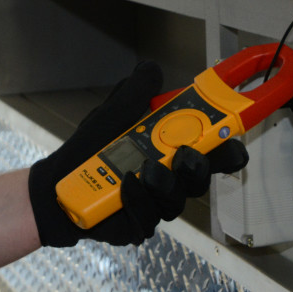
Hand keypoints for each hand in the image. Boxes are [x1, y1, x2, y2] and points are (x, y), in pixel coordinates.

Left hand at [27, 61, 248, 246]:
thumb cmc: (90, 147)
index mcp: (170, 149)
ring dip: (165, 184)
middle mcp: (169, 178)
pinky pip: (148, 217)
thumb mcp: (113, 113)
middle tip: (188, 156)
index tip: (233, 143)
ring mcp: (155, 203)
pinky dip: (138, 198)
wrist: (59, 182)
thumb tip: (151, 67)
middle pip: (200, 180)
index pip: (209, 151)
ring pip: (176, 201)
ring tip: (148, 169)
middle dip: (200, 169)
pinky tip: (126, 184)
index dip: (227, 149)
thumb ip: (134, 92)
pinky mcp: (138, 223)